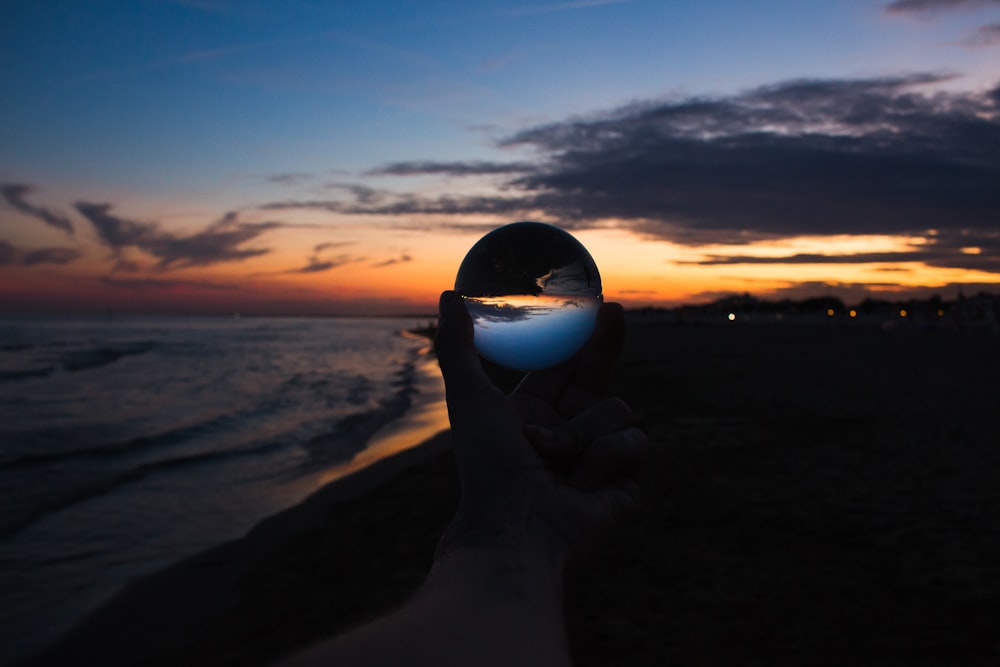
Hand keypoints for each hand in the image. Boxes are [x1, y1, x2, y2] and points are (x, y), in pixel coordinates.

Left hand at [434, 290, 647, 562]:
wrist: (515, 524)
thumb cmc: (487, 464)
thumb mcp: (468, 396)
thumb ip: (457, 345)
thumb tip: (448, 295)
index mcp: (538, 413)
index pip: (567, 366)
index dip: (581, 337)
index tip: (593, 305)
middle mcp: (571, 432)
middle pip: (601, 378)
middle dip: (608, 342)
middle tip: (614, 311)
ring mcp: (599, 457)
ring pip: (617, 410)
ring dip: (580, 433)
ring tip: (554, 460)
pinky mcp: (624, 483)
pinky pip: (633, 443)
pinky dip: (603, 458)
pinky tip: (580, 483)